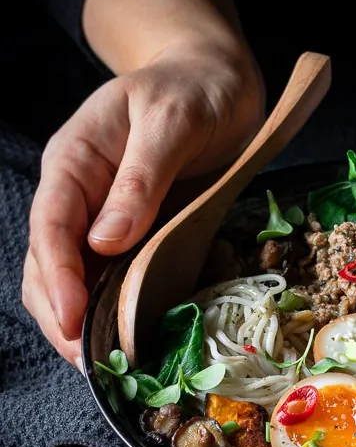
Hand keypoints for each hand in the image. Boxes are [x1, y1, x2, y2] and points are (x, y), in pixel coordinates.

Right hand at [24, 42, 263, 367]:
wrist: (216, 79)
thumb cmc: (195, 89)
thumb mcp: (173, 120)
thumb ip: (143, 177)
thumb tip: (106, 241)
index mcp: (75, 159)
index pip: (49, 224)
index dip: (56, 276)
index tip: (73, 320)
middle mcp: (79, 194)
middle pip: (48, 263)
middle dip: (63, 315)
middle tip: (93, 365)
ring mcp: (101, 217)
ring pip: (74, 279)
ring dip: (85, 323)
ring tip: (108, 367)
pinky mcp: (132, 235)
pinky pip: (112, 279)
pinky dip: (116, 312)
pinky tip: (132, 341)